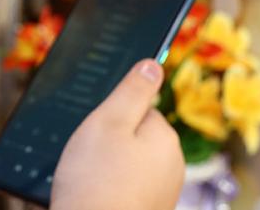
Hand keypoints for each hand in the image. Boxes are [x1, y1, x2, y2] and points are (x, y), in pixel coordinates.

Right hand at [51, 59, 183, 209]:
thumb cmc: (95, 180)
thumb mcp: (109, 121)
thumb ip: (132, 90)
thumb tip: (154, 64)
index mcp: (165, 139)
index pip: (139, 108)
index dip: (112, 116)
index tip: (96, 132)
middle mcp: (171, 166)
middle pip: (132, 135)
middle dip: (108, 141)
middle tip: (89, 156)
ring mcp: (160, 191)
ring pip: (126, 160)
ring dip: (105, 164)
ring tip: (88, 177)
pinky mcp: (146, 208)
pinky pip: (124, 184)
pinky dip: (107, 185)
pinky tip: (93, 193)